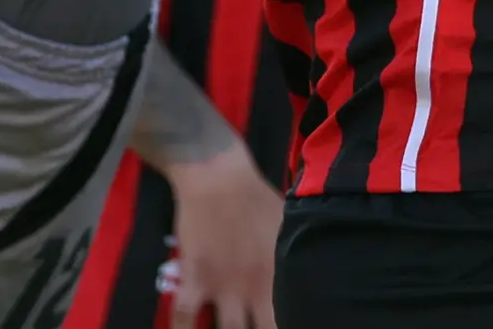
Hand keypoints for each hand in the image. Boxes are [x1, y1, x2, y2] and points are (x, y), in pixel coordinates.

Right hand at [161, 145, 281, 328]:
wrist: (218, 179)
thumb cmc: (257, 198)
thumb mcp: (287, 226)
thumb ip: (292, 255)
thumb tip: (309, 269)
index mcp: (277, 275)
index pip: (286, 316)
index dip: (291, 324)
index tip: (294, 324)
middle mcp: (251, 288)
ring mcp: (220, 286)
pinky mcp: (193, 280)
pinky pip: (183, 317)